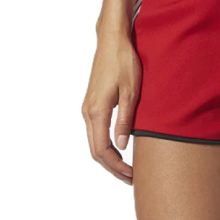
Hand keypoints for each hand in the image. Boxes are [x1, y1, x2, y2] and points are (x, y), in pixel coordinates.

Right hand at [81, 28, 141, 184]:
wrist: (112, 40)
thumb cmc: (124, 61)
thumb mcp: (132, 91)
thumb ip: (126, 120)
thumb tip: (121, 146)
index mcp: (97, 111)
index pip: (102, 150)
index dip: (116, 167)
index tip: (132, 175)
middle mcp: (88, 112)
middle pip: (95, 151)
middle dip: (112, 168)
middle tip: (131, 179)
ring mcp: (87, 108)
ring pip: (94, 143)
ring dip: (109, 159)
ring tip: (127, 169)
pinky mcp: (91, 104)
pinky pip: (95, 133)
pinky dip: (105, 147)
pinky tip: (119, 151)